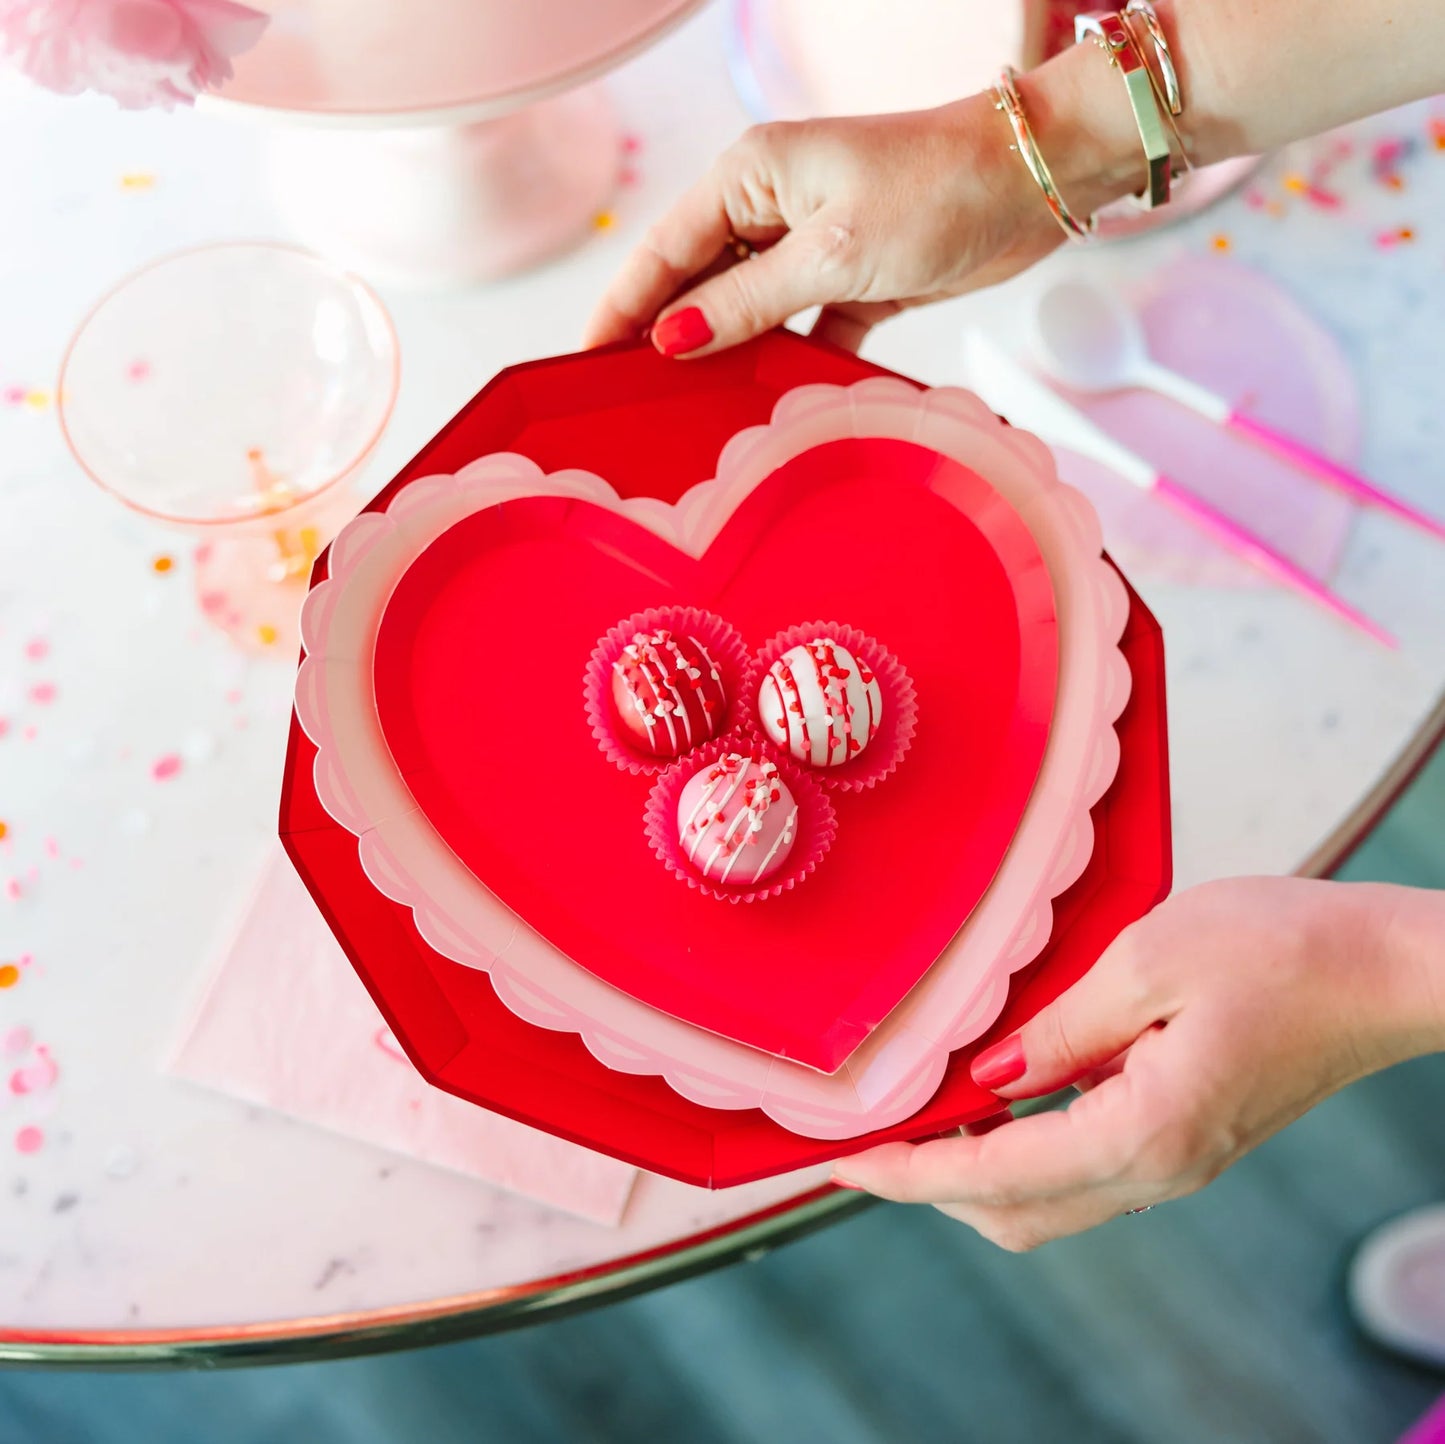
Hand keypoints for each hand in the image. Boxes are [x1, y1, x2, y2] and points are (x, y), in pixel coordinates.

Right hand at [584, 92, 1068, 357]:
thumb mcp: (830, 252)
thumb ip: (749, 301)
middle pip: (699, 283)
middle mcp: (773, 206)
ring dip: (729, 358)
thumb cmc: (936, 188)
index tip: (585, 359)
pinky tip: (771, 404)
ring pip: (748, 312)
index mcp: (751, 175)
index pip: (664, 249)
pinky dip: (788, 364)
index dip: (622, 307)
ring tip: (694, 414)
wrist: (1031, 180)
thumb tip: (674, 340)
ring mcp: (811, 244)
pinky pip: (798, 330)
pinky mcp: (849, 279)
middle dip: (669, 338)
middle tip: (631, 402)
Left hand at [830, 877, 1444, 1249]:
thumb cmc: (1285, 949)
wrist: (1387, 971)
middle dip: (930, 1184)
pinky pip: (1087, 1169)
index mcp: (1145, 1132)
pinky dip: (1023, 1152)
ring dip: (975, 1172)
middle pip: (1016, 1211)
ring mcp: (1179, 1163)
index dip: (908, 1172)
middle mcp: (1160, 1169)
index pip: (995, 1175)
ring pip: (1050, 1200)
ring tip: (915, 1121)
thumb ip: (1060, 1027)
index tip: (843, 1162)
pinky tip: (995, 1104)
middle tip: (866, 1138)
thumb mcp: (1149, 961)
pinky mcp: (1190, 1140)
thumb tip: (990, 1073)